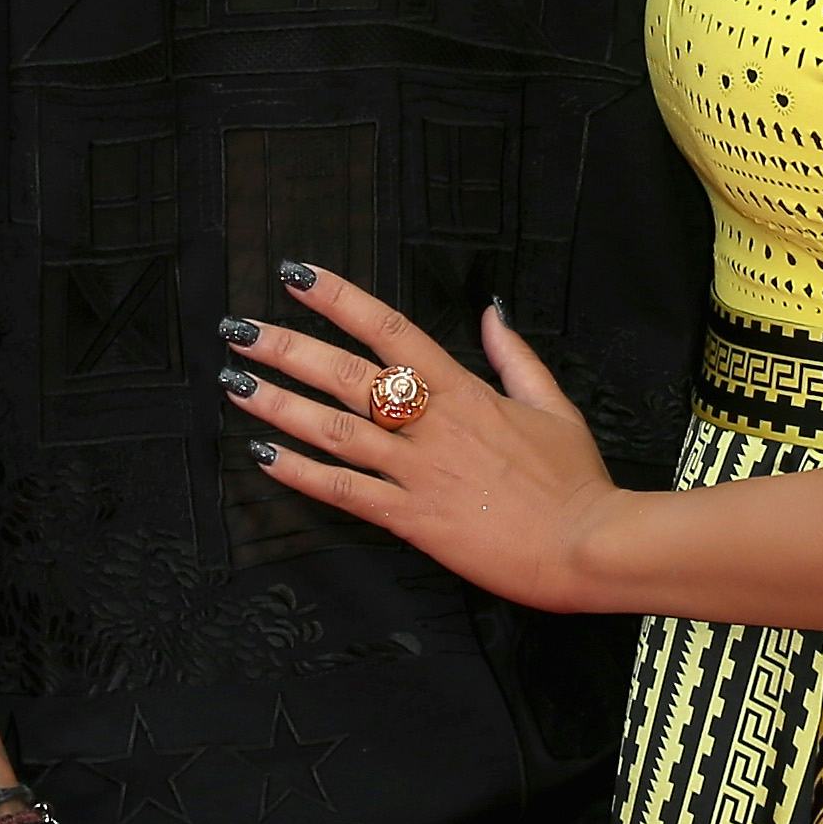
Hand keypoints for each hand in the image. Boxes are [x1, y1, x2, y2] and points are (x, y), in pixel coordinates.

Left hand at [220, 266, 625, 610]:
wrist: (587, 546)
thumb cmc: (575, 480)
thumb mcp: (553, 405)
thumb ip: (515, 357)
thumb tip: (492, 311)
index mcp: (465, 391)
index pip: (392, 330)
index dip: (340, 299)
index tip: (298, 277)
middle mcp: (432, 424)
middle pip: (348, 374)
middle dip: (288, 348)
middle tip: (239, 330)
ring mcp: (418, 472)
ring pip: (335, 429)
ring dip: (279, 405)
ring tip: (235, 383)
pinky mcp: (412, 520)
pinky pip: (344, 492)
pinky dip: (300, 473)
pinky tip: (262, 457)